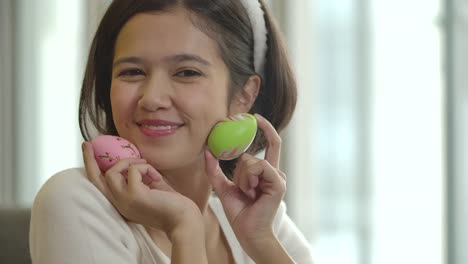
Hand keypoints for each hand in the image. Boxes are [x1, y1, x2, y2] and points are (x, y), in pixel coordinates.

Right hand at [82, 142, 202, 238]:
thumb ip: (137, 179)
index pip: (100, 187)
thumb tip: (132, 162)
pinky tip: (157, 178)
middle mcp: (118, 204)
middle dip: (89, 160)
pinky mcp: (134, 195)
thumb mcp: (149, 188)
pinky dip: (145, 167)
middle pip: (95, 180)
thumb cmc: (170, 203)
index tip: (87, 151)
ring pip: (112, 172)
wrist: (184, 219)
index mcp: (121, 203)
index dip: (91, 169)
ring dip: (129, 162)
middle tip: (87, 143)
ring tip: (145, 165)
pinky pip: (133, 170)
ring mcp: (124, 200)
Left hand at [204, 114, 286, 252]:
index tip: (254, 117)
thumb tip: (207, 151)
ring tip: (245, 194)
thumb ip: (215, 170)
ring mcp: (278, 177)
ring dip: (241, 177)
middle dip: (239, 170)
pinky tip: (250, 192)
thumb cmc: (239, 212)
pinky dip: (247, 179)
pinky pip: (257, 167)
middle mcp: (274, 172)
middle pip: (253, 154)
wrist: (248, 232)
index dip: (264, 128)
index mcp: (265, 172)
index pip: (271, 143)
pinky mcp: (278, 183)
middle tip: (241, 186)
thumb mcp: (224, 188)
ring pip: (251, 160)